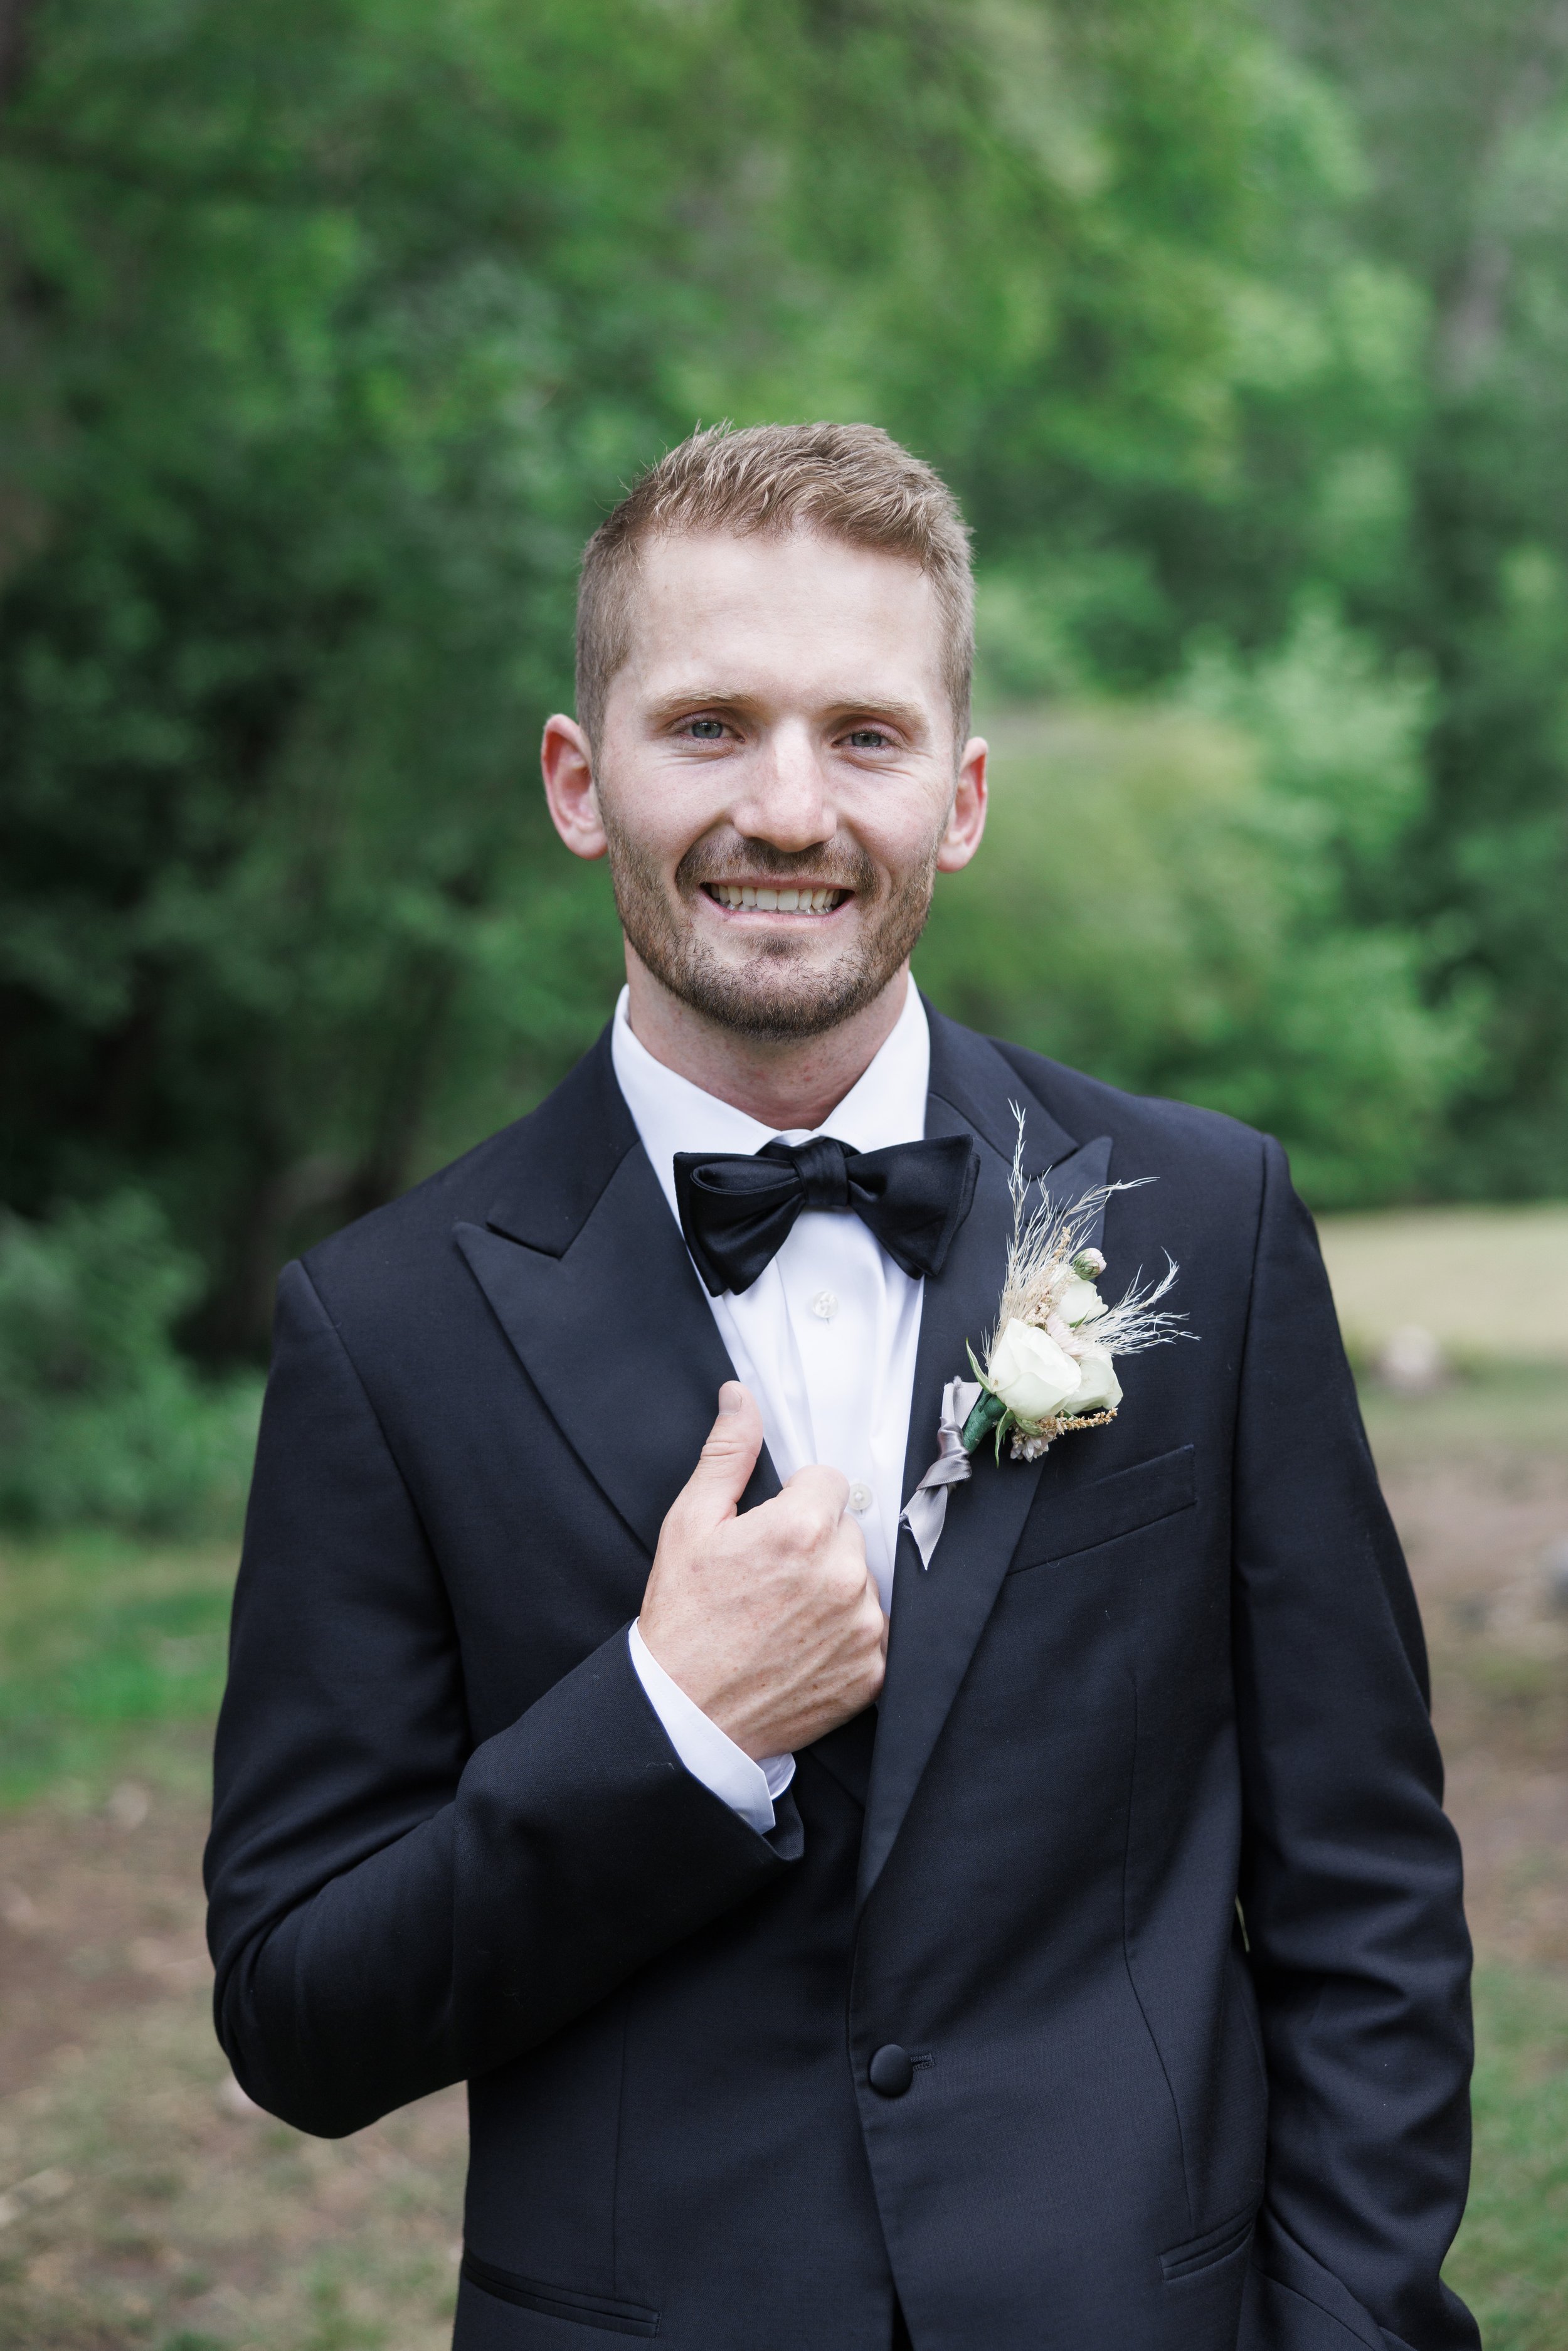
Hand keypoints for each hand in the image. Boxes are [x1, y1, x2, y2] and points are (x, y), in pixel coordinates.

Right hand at [638, 1382, 886, 1759]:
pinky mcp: (873, 1672)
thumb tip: (740, 1397)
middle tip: (770, 1577)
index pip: (828, 1482)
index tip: (768, 1533)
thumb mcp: (689, 1525)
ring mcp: (863, 1627)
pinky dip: (846, 1634)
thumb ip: (726, 1455)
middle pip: (847, 1529)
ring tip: (784, 1615)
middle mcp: (843, 1575)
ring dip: (833, 1587)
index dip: (794, 1501)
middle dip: (815, 1543)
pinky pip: (873, 1630)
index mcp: (801, 1530)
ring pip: (862, 1578)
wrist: (687, 1714)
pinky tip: (804, 1645)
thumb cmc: (683, 1618)